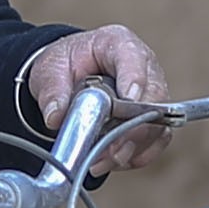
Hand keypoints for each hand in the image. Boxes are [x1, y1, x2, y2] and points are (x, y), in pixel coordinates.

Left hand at [22, 25, 172, 175]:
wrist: (71, 75)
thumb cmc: (66, 65)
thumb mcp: (50, 70)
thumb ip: (52, 91)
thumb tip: (55, 118)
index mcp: (119, 44)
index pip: (133, 58)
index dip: (134, 80)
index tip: (128, 101)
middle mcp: (145, 67)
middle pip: (154, 96)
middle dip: (134, 127)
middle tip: (111, 148)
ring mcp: (153, 93)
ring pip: (158, 122)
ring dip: (132, 147)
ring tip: (101, 161)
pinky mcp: (154, 118)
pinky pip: (156, 139)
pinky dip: (138, 155)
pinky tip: (114, 162)